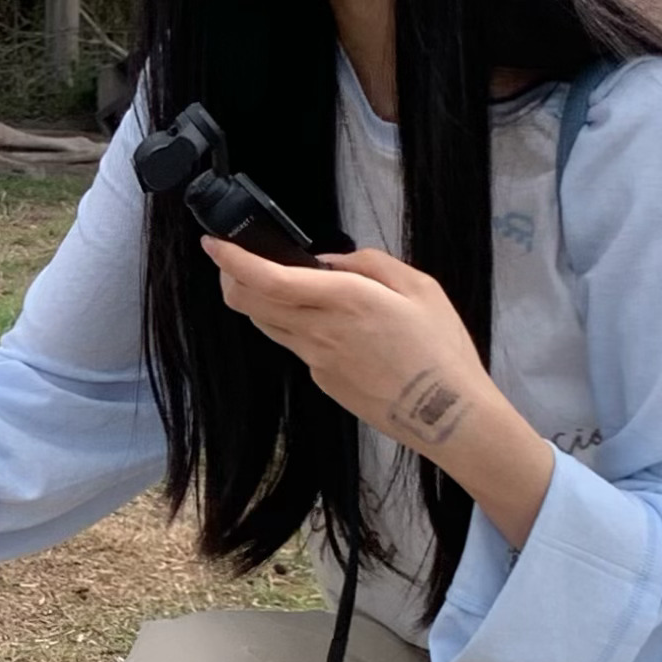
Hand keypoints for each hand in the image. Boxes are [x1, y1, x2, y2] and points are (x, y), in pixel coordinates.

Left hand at [201, 240, 555, 545]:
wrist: (448, 417)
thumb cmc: (441, 349)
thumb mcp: (419, 287)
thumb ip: (369, 263)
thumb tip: (329, 260)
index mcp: (343, 299)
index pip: (266, 279)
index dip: (231, 260)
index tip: (212, 244)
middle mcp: (319, 330)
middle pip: (249, 303)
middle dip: (233, 277)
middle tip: (238, 259)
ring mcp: (316, 361)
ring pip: (267, 324)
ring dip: (261, 301)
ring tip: (280, 284)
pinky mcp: (322, 382)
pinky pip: (296, 346)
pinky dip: (295, 326)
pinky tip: (326, 323)